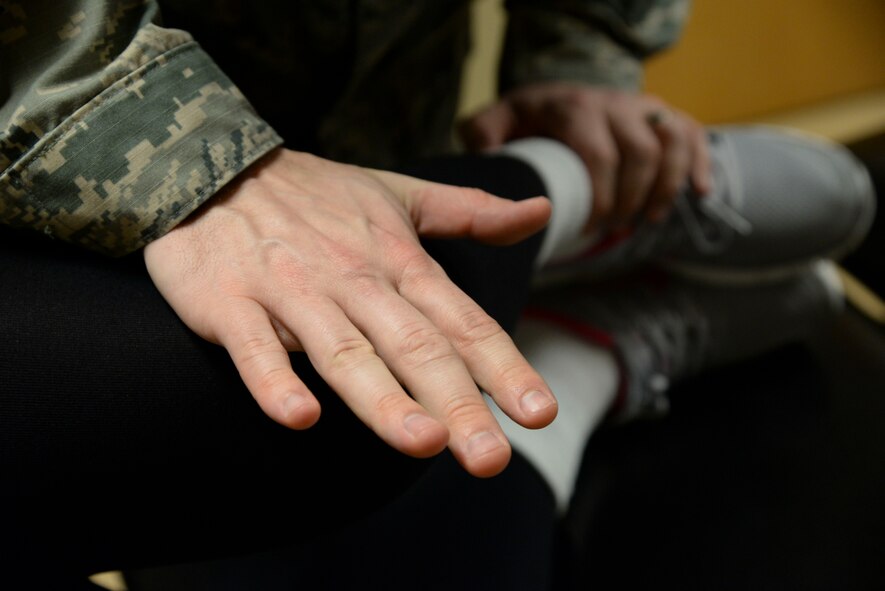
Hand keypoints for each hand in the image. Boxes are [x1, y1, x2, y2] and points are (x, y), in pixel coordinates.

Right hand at [144, 148, 556, 476]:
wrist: (212, 165)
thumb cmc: (315, 193)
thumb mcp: (398, 194)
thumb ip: (470, 212)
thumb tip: (542, 212)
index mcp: (398, 259)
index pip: (461, 320)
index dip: (503, 367)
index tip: (539, 413)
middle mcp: (353, 277)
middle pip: (413, 347)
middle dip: (456, 403)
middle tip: (489, 458)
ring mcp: (292, 291)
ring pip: (344, 351)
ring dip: (382, 398)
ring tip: (422, 442)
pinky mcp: (231, 302)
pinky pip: (254, 347)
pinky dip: (275, 381)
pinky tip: (299, 418)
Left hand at [461, 82, 710, 230]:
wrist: (554, 96)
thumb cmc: (524, 123)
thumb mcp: (495, 124)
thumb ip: (482, 136)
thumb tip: (486, 161)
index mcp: (573, 107)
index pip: (599, 154)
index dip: (601, 197)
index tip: (589, 227)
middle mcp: (613, 102)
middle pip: (642, 152)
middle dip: (632, 199)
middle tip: (614, 228)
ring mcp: (641, 106)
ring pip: (673, 141)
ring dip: (666, 187)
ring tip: (648, 220)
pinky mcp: (663, 115)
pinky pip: (694, 133)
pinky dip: (701, 165)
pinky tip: (700, 194)